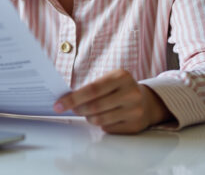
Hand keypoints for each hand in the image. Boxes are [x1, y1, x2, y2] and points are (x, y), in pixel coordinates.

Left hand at [53, 69, 171, 133]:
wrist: (146, 101)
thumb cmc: (118, 89)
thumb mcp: (108, 80)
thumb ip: (90, 88)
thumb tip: (64, 99)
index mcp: (121, 76)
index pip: (92, 89)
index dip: (73, 98)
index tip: (58, 105)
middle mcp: (131, 92)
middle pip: (95, 106)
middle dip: (78, 109)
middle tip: (72, 109)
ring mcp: (135, 110)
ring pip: (99, 119)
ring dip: (88, 117)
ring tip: (89, 112)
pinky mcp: (135, 125)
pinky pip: (108, 128)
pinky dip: (101, 124)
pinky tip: (105, 117)